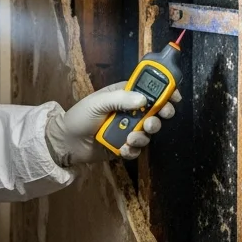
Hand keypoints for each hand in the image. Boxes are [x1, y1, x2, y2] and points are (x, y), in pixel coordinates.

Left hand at [45, 80, 178, 165]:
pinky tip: (121, 149)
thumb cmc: (80, 116)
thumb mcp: (97, 103)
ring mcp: (128, 129)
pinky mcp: (124, 147)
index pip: (149, 90)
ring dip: (143, 136)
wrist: (66, 143)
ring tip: (130, 138)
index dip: (164, 92)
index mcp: (124, 95)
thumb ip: (121, 99)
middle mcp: (130, 111)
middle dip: (159, 117)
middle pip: (155, 112)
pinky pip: (137, 150)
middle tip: (153, 122)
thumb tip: (144, 100)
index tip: (174, 97)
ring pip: (148, 132)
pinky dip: (132, 151)